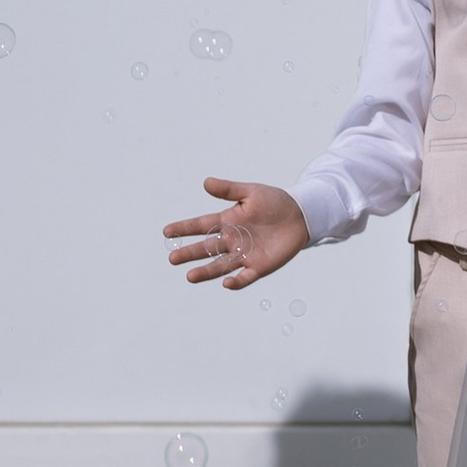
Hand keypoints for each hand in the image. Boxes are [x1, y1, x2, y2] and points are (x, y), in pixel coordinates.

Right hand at [164, 178, 309, 289]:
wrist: (300, 216)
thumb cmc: (274, 202)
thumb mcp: (251, 192)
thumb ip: (229, 190)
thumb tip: (206, 182)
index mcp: (227, 221)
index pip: (201, 225)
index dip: (184, 229)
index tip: (167, 231)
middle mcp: (231, 240)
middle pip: (206, 248)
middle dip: (189, 253)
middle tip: (173, 259)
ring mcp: (244, 255)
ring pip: (220, 266)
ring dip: (206, 272)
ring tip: (190, 276)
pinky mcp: (259, 267)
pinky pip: (245, 277)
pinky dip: (236, 281)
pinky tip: (226, 283)